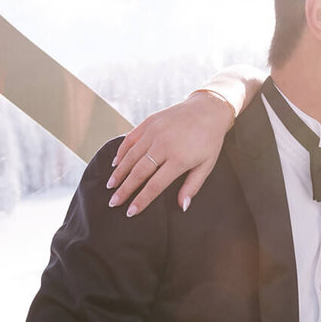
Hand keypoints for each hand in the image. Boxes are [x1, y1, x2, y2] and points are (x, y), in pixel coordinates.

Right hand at [106, 90, 234, 215]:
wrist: (208, 109)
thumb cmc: (209, 141)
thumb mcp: (207, 165)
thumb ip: (193, 186)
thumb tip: (182, 207)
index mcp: (179, 159)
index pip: (155, 185)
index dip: (141, 200)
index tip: (130, 212)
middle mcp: (163, 145)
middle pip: (138, 172)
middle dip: (124, 190)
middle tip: (113, 203)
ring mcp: (154, 132)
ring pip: (131, 156)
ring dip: (119, 173)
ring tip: (110, 186)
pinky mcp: (149, 122)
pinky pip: (130, 139)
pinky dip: (121, 152)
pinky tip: (115, 164)